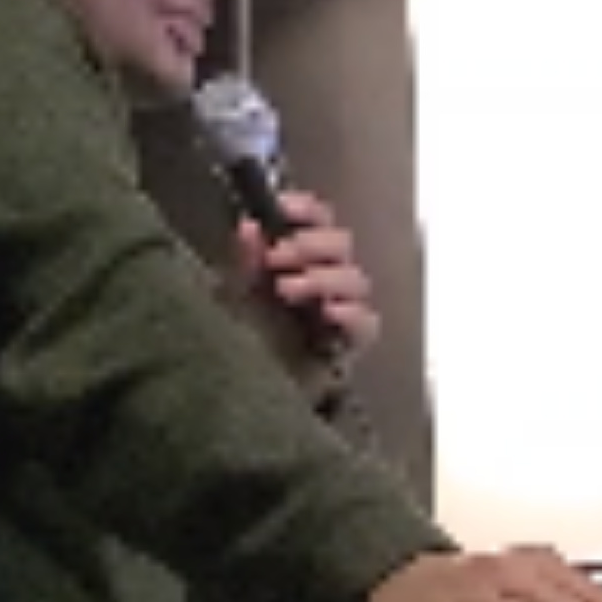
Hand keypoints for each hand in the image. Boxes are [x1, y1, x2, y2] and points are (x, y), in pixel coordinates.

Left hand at [224, 190, 380, 402]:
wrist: (249, 394)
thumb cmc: (246, 337)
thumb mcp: (235, 295)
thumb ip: (244, 261)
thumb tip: (247, 225)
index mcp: (299, 257)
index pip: (317, 220)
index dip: (306, 209)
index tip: (283, 206)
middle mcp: (325, 276)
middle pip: (340, 243)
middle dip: (311, 244)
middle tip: (279, 256)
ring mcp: (342, 308)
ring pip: (355, 279)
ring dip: (323, 278)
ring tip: (287, 289)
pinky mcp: (351, 341)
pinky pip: (366, 322)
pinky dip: (351, 313)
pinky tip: (329, 311)